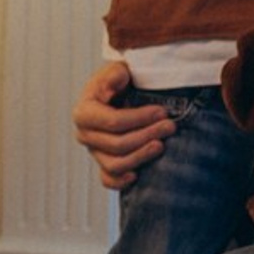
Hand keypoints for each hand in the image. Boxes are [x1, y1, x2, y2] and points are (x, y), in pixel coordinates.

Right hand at [72, 61, 174, 189]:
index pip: (113, 122)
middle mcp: (85, 134)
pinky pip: (108, 180)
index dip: (140, 119)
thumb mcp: (115, 71)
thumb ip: (115, 73)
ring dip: (141, 157)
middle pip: (117, 144)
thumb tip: (120, 77)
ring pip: (115, 164)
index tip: (162, 112)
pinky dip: (121, 181)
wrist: (116, 96)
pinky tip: (137, 176)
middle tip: (170, 126)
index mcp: (84, 112)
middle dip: (147, 135)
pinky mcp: (103, 164)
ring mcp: (94, 151)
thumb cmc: (117, 83)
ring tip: (161, 145)